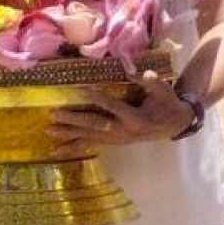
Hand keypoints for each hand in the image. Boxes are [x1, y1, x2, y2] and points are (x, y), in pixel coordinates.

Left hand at [48, 68, 191, 156]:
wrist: (174, 124)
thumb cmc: (167, 104)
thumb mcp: (164, 91)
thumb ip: (152, 82)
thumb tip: (141, 73)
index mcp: (137, 119)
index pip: (112, 107)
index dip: (95, 98)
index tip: (78, 91)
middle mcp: (124, 132)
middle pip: (95, 125)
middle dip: (74, 120)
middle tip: (54, 114)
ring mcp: (118, 139)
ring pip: (90, 136)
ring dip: (69, 133)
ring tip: (49, 129)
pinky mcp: (113, 142)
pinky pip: (91, 145)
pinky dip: (73, 147)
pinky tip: (56, 151)